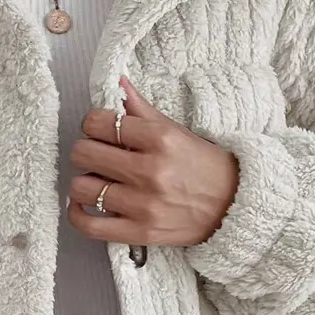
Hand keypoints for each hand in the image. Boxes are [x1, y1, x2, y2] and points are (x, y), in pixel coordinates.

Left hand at [66, 76, 239, 247]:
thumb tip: (117, 82)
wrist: (237, 207)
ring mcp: (143, 205)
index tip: (101, 130)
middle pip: (84, 153)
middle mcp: (150, 171)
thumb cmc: (206, 167)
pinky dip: (77, 214)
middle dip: (86, 151)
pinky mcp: (140, 232)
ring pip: (81, 188)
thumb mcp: (177, 132)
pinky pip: (89, 224)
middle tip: (98, 155)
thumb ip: (141, 109)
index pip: (100, 123)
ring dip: (84, 182)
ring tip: (98, 181)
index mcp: (160, 139)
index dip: (93, 123)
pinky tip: (84, 205)